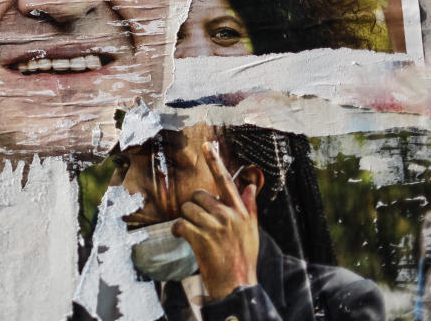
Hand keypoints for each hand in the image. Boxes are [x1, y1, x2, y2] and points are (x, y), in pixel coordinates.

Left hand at [171, 142, 259, 300]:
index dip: (215, 162)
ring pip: (187, 209)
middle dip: (195, 207)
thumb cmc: (243, 258)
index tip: (206, 146)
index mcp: (240, 212)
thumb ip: (248, 207)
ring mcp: (214, 227)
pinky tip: (184, 238)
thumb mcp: (251, 231)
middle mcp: (228, 216)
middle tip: (200, 222)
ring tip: (196, 233)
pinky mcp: (201, 239)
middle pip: (199, 195)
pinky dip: (178, 231)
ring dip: (186, 220)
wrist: (237, 285)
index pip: (226, 181)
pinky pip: (180, 224)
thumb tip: (249, 186)